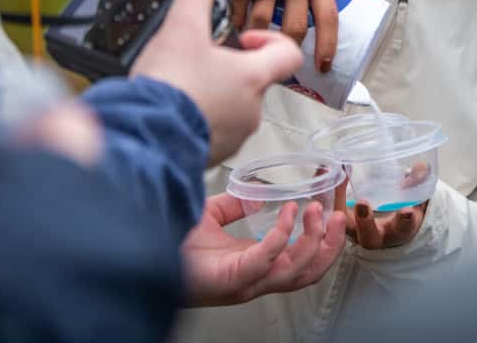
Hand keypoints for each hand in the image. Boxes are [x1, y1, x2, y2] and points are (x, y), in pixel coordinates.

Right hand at [133, 0, 302, 163]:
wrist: (143, 138)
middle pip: (255, 80)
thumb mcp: (181, 28)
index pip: (288, 54)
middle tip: (199, 60)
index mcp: (254, 79)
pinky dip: (200, 119)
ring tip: (183, 85)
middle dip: (230, 67)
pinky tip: (175, 109)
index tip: (242, 38)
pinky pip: (215, 132)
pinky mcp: (214, 155)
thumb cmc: (170, 86)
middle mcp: (252, 111)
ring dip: (215, 94)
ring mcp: (235, 137)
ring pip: (234, 108)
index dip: (268, 39)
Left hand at [182, 192, 345, 304]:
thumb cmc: (169, 241)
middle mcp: (254, 277)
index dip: (322, 242)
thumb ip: (236, 205)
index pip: (300, 262)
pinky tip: (287, 213)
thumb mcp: (212, 215)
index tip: (332, 214)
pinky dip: (282, 235)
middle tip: (338, 217)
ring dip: (313, 241)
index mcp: (254, 265)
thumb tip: (257, 196)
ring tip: (317, 212)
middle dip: (329, 246)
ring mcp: (245, 281)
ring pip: (296, 271)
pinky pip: (267, 259)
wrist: (138, 249)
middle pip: (308, 273)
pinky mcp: (232, 278)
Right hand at [231, 0, 338, 73]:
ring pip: (263, 19)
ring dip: (259, 35)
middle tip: (282, 55)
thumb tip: (322, 19)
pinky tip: (238, 27)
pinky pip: (240, 6)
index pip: (327, 17)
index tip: (323, 66)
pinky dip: (238, 21)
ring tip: (255, 43)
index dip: (327, 45)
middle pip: (295, 26)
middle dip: (289, 45)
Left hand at [335, 167, 429, 248]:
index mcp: (399, 231)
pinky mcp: (338, 220)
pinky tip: (326, 168)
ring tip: (338, 176)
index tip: (406, 211)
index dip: (405, 221)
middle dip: (365, 222)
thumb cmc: (403, 208)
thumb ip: (419, 182)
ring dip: (338, 201)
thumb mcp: (417, 197)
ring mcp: (354, 231)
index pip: (404, 229)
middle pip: (369, 235)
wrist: (386, 223)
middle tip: (363, 203)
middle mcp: (375, 236)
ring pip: (343, 224)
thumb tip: (420, 167)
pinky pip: (330, 208)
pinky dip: (326, 190)